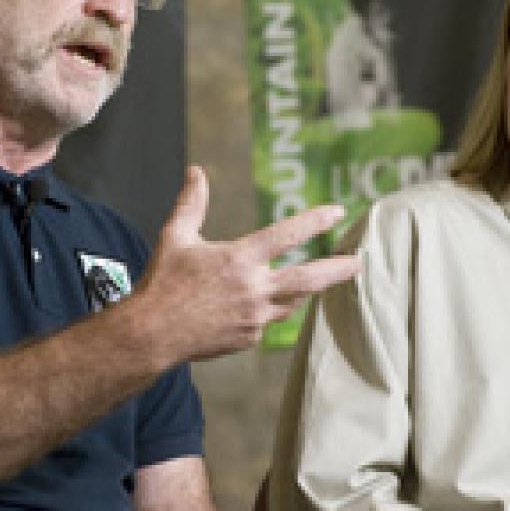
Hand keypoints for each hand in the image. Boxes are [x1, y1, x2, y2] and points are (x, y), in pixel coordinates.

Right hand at [133, 165, 359, 361]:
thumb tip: (197, 173)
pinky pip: (267, 321)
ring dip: (301, 290)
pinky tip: (251, 304)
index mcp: (239, 260)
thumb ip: (192, 204)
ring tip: (311, 280)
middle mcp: (253, 289)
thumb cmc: (161, 284)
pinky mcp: (249, 338)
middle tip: (358, 263)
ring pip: (291, 302)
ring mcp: (254, 317)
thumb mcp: (176, 238)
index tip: (337, 212)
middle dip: (338, 270)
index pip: (286, 235)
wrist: (151, 335)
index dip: (315, 221)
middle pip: (309, 279)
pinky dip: (266, 309)